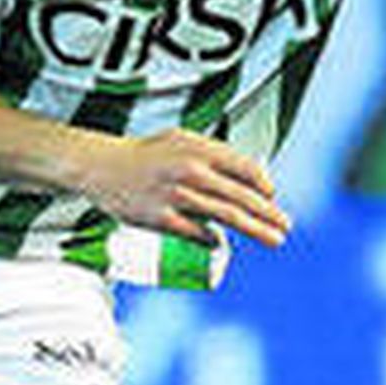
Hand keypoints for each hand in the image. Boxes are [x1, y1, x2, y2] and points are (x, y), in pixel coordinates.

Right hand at [78, 128, 289, 249]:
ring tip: (274, 240)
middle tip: (286, 226)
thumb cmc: (144, 155)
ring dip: (254, 229)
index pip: (245, 168)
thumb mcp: (180, 140)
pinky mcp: (158, 218)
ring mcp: (175, 195)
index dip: (264, 185)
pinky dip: (211, 239)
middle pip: (241, 196)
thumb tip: (245, 175)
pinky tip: (221, 244)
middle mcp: (190, 171)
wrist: (100, 166)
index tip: (272, 198)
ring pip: (225, 216)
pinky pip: (195, 232)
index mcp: (198, 149)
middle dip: (269, 214)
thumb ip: (212, 154)